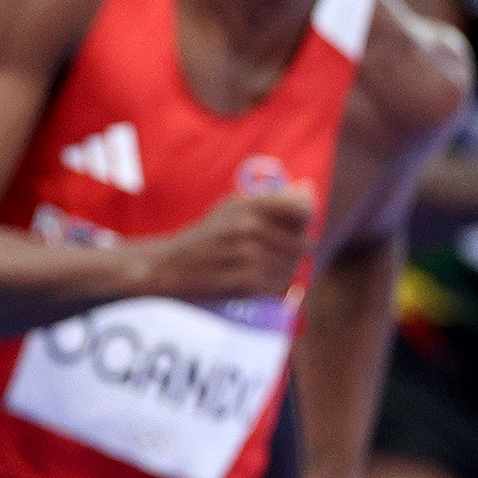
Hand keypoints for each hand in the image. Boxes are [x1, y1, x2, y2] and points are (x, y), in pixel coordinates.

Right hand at [144, 189, 313, 301]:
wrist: (169, 265)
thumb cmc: (205, 236)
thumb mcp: (232, 208)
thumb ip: (271, 199)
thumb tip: (309, 189)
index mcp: (249, 205)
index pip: (302, 210)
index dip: (304, 223)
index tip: (294, 230)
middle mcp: (249, 227)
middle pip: (301, 243)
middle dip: (295, 253)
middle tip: (277, 256)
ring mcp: (246, 255)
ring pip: (291, 268)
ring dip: (283, 273)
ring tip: (264, 271)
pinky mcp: (242, 282)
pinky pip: (277, 286)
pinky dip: (273, 288)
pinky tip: (258, 284)